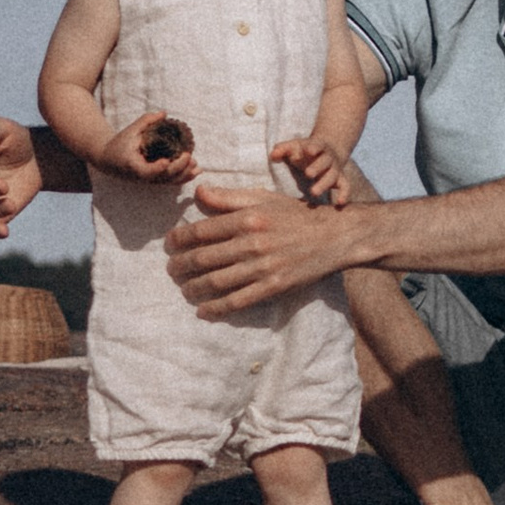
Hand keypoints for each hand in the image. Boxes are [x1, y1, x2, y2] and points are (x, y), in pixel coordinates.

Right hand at [92, 114, 197, 189]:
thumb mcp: (130, 131)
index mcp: (133, 166)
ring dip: (185, 174)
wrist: (109, 160)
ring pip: (169, 182)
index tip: (166, 161)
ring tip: (196, 164)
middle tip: (188, 155)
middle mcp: (143, 176)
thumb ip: (146, 121)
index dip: (156, 168)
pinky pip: (171, 181)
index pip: (146, 172)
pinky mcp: (155, 180)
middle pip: (162, 177)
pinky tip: (196, 170)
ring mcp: (150, 180)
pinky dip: (185, 177)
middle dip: (178, 168)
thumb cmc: (119, 144)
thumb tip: (164, 113)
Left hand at [166, 180, 350, 316]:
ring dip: (193, 289)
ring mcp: (263, 266)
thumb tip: (198, 193)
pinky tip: (203, 311)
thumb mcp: (264, 198)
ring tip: (184, 291)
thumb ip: (229, 197)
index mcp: (247, 218)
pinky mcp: (274, 285)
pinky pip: (238, 300)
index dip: (178, 240)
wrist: (335, 235)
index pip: (200, 231)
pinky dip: (216, 308)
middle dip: (179, 267)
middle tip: (171, 270)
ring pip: (216, 282)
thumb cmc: (297, 214)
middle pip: (202, 259)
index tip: (169, 245)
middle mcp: (252, 242)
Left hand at [270, 133, 349, 208]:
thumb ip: (282, 149)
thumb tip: (273, 156)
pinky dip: (345, 194)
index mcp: (318, 146)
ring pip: (333, 175)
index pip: (317, 145)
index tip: (309, 151)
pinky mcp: (340, 179)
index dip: (314, 147)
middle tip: (307, 174)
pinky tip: (339, 203)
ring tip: (313, 192)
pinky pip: (346, 186)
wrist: (329, 150)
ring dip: (324, 183)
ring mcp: (335, 169)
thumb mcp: (294, 146)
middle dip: (317, 167)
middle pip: (326, 161)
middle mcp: (329, 157)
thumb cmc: (306, 150)